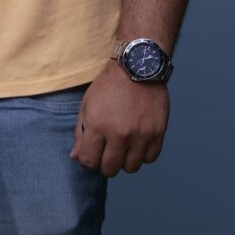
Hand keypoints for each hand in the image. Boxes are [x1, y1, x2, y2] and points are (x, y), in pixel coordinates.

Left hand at [69, 60, 169, 176]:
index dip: (87, 160)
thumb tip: (76, 157)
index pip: (88, 162)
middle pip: (110, 169)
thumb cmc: (109, 85)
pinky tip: (138, 141)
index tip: (91, 153)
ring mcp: (141, 135)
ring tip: (124, 145)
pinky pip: (150, 158)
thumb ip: (80, 133)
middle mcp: (120, 134)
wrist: (137, 65)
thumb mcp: (87, 104)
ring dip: (125, 160)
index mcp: (98, 126)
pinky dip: (143, 154)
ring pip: (131, 168)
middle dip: (105, 163)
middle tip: (107, 150)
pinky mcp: (158, 133)